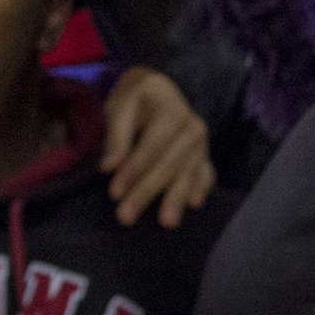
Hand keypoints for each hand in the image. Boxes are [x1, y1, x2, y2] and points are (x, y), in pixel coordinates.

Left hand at [100, 67, 216, 228]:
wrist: (159, 92)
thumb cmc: (135, 103)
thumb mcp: (120, 109)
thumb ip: (116, 137)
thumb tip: (109, 168)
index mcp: (171, 111)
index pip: (152, 145)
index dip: (134, 170)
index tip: (114, 193)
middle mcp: (192, 127)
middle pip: (169, 164)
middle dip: (147, 191)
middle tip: (125, 217)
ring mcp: (202, 144)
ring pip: (189, 173)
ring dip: (176, 198)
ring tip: (166, 223)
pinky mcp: (205, 157)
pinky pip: (206, 175)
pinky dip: (200, 189)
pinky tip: (194, 205)